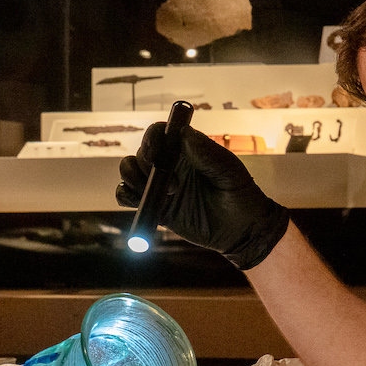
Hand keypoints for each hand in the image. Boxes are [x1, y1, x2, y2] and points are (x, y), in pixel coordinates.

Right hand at [116, 122, 288, 269]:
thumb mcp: (229, 173)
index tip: (156, 154)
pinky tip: (143, 204)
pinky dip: (125, 196)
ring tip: (161, 196)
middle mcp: (170, 164)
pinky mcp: (155, 207)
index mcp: (187, 150)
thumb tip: (184, 134)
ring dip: (133, 179)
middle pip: (141, 152)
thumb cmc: (240, 196)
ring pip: (129, 171)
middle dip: (145, 165)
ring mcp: (160, 186)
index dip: (151, 138)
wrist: (240, 231)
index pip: (159, 133)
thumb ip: (208, 154)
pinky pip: (126, 195)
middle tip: (173, 185)